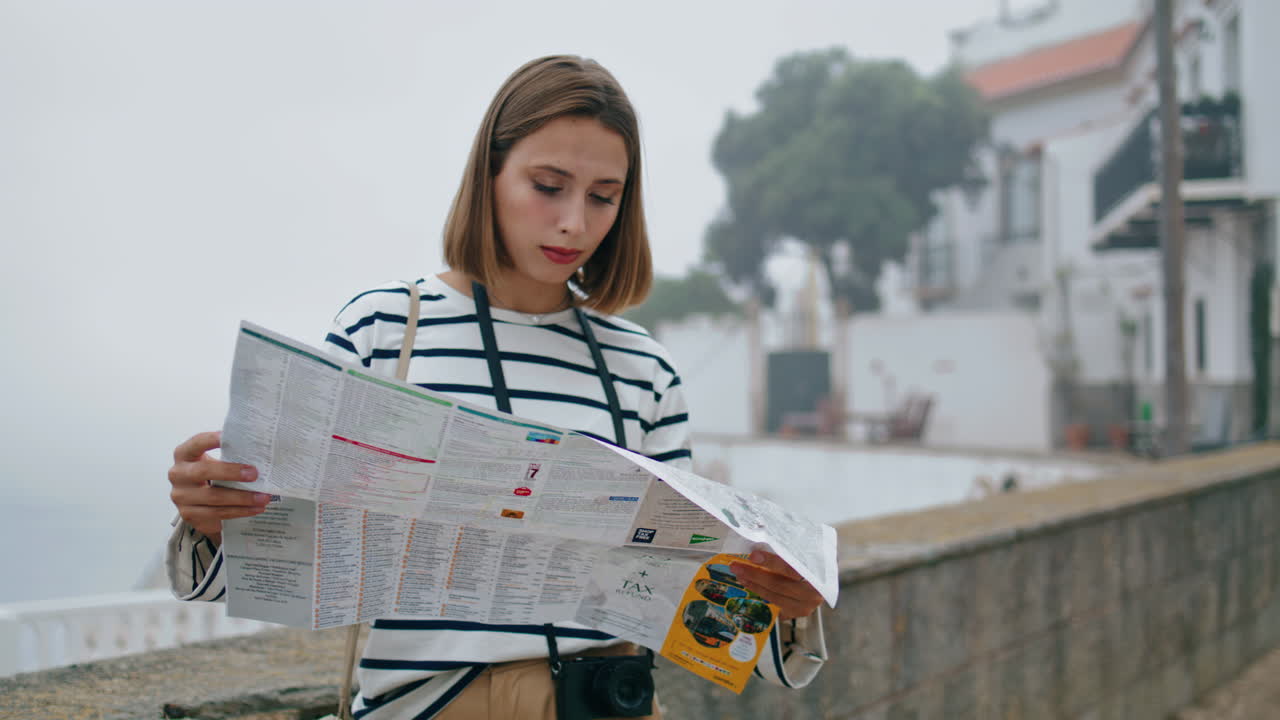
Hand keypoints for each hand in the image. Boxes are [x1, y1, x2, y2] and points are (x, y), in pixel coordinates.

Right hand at [168, 431, 269, 546]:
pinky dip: (239, 511)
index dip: (210, 440)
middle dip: (231, 472)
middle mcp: (178, 474)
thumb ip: (230, 456)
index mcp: (185, 454)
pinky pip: (217, 513)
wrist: (199, 505)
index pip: (196, 443)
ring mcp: (181, 496)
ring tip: (264, 497)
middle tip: (254, 474)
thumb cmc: (212, 476)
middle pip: (203, 471)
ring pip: (214, 497)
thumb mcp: (215, 462)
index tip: (226, 437)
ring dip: (242, 497)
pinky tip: (255, 508)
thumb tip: (262, 453)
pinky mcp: (189, 514)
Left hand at [730, 550, 822, 621]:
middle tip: (736, 565)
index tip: (753, 555)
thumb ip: (789, 549)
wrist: (824, 578)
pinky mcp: (798, 612)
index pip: (791, 568)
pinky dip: (760, 592)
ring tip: (739, 573)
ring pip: (774, 595)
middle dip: (755, 574)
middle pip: (779, 584)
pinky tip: (748, 583)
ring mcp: (806, 605)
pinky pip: (775, 603)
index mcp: (819, 573)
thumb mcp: (806, 551)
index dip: (771, 562)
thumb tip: (761, 536)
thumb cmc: (812, 560)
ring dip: (753, 584)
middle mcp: (814, 593)